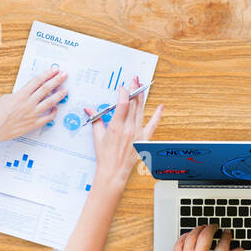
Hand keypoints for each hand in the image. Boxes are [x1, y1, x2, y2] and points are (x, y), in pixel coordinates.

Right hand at [0, 67, 68, 143]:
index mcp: (20, 95)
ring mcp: (32, 114)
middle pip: (46, 89)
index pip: (37, 81)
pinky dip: (53, 112)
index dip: (47, 74)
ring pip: (50, 102)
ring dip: (59, 95)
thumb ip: (19, 94)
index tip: (55, 70)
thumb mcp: (6, 98)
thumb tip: (29, 92)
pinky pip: (47, 118)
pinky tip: (56, 108)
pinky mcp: (32, 124)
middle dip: (57, 80)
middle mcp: (28, 104)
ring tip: (65, 90)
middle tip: (64, 75)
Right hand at [84, 75, 161, 192]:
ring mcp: (138, 134)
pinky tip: (161, 107)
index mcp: (116, 127)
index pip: (122, 105)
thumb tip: (89, 109)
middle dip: (134, 90)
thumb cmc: (105, 156)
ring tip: (142, 86)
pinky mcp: (144, 139)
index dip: (123, 93)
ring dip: (142, 98)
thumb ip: (96, 120)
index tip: (122, 87)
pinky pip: (152, 125)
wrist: (113, 171)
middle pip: (133, 105)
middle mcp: (129, 129)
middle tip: (135, 79)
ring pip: (141, 111)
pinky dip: (157, 115)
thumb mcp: (97, 136)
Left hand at [160, 226, 239, 250]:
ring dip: (199, 229)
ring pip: (192, 235)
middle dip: (213, 228)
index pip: (222, 245)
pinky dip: (186, 235)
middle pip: (206, 235)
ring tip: (204, 228)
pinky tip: (191, 235)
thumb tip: (237, 250)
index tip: (227, 233)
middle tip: (216, 227)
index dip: (227, 236)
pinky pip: (179, 242)